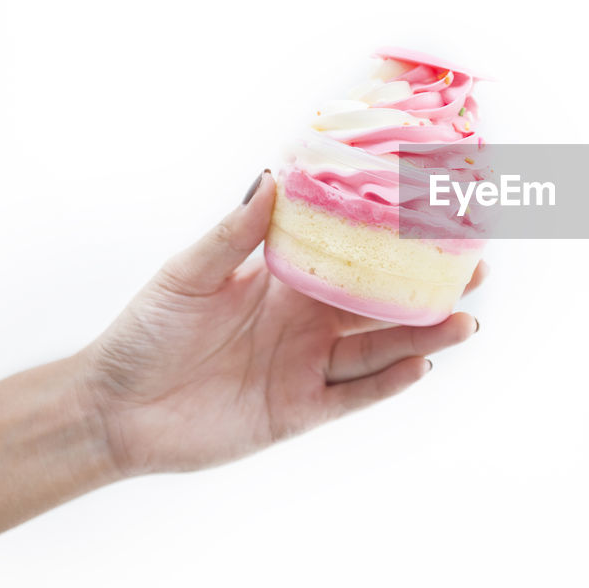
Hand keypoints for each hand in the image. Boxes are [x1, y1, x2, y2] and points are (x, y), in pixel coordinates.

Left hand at [78, 171, 483, 475]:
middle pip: (382, 306)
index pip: (354, 258)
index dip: (396, 242)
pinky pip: (352, 396)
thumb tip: (272, 175)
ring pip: (379, 350)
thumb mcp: (189, 272)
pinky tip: (420, 365)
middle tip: (475, 272)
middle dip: (429, 291)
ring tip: (463, 321)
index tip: (437, 220)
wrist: (113, 408)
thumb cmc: (145, 332)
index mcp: (287, 283)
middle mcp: (308, 323)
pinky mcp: (299, 411)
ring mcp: (307, 368)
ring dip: (422, 336)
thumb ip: (235, 231)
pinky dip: (387, 383)